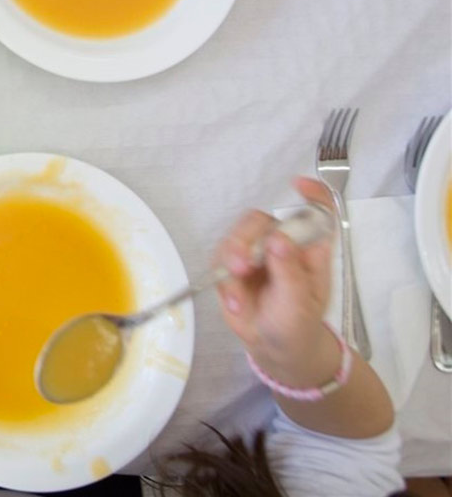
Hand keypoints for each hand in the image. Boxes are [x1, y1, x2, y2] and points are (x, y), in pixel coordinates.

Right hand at [216, 178, 335, 385]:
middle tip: (240, 265)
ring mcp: (257, 252)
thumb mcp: (299, 304)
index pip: (316, 211)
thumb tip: (277, 239)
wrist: (274, 349)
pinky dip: (223, 280)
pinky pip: (220, 257)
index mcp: (309, 249)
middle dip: (246, 238)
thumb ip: (289, 272)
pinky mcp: (233, 265)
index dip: (311, 194)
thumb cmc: (297, 325)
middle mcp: (283, 244)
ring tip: (234, 292)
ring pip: (236, 235)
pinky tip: (234, 303)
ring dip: (230, 257)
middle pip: (262, 220)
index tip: (297, 186)